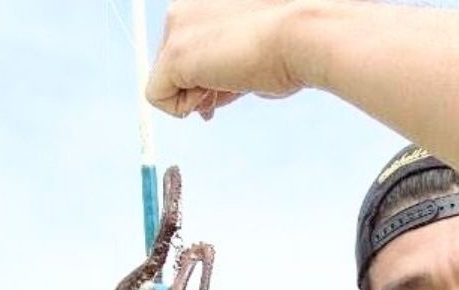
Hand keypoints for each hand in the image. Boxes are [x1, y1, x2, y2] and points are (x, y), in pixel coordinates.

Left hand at [146, 0, 302, 118]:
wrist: (302, 36)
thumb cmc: (289, 47)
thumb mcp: (247, 56)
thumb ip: (222, 70)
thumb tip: (206, 102)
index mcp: (201, 1)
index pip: (187, 47)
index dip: (202, 74)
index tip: (224, 87)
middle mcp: (182, 7)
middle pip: (170, 63)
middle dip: (195, 86)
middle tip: (227, 89)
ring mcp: (176, 28)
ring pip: (164, 79)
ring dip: (194, 97)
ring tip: (228, 85)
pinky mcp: (173, 55)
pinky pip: (157, 97)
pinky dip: (182, 109)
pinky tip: (213, 95)